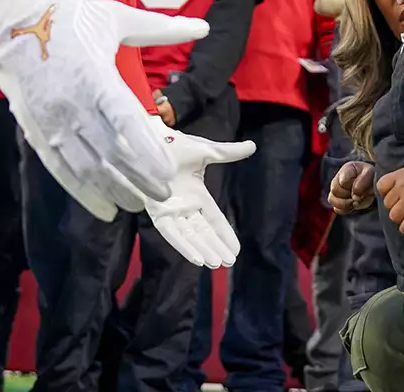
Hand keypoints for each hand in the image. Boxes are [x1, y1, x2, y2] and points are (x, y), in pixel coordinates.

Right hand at [0, 0, 207, 220]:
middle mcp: (72, 105)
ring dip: (114, 190)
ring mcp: (52, 121)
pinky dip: (83, 193)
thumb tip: (204, 27)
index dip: (146, 151)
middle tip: (164, 194)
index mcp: (94, 76)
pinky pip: (61, 170)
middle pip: (109, 152)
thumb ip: (160, 29)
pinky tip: (105, 210)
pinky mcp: (37, 131)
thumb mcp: (116, 17)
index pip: (124, 122)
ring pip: (86, 167)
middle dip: (138, 178)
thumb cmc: (70, 17)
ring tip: (139, 204)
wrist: (12, 21)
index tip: (168, 172)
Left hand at [143, 118, 255, 267]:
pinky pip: (172, 233)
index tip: (236, 250)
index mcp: (197, 195)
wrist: (151, 140)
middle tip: (229, 263)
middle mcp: (184, 207)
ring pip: (189, 236)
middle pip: (203, 232)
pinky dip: (183, 246)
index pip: (214, 219)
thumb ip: (229, 153)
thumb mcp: (207, 152)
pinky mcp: (158, 213)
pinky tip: (197, 258)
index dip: (225, 234)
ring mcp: (171, 211)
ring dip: (202, 250)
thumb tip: (252, 146)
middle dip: (216, 247)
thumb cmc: (176, 145)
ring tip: (216, 264)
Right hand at [329, 160, 376, 214]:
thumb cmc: (372, 178)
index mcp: (348, 169)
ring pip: (332, 199)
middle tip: (361, 196)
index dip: (355, 187)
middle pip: (335, 190)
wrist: (374, 186)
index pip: (343, 181)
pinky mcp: (337, 201)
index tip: (366, 187)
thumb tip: (355, 197)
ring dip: (346, 203)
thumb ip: (362, 183)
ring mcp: (336, 190)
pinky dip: (346, 209)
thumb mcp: (371, 176)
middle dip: (349, 195)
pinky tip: (353, 205)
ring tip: (357, 201)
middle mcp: (338, 178)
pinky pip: (336, 208)